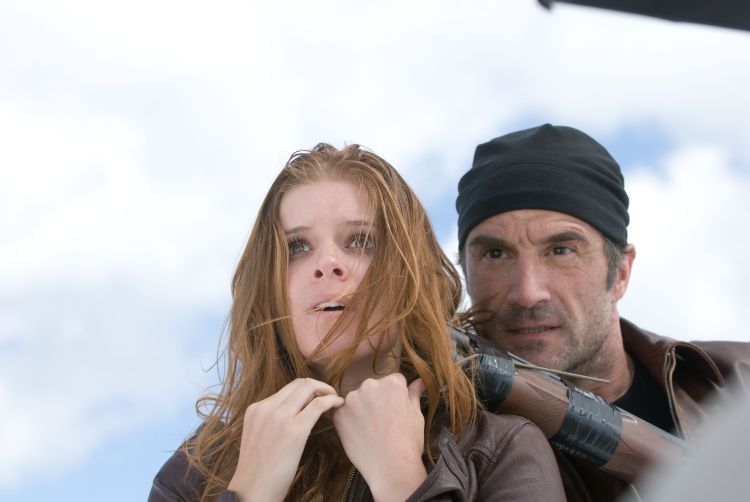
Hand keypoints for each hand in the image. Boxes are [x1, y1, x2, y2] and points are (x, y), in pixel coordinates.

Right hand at [227, 378, 343, 501]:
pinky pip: (318, 405)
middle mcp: (266, 408)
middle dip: (318, 386)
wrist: (252, 491)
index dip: (307, 389)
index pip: (287, 388)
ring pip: (309, 388)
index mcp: (256, 409)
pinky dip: (331, 400)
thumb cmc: (259, 471)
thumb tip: (294, 413)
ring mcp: (279, 418)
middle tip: (330, 396)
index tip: (318, 397)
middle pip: (299, 384)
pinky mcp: (294, 430)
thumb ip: (271, 421)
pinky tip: (338, 405)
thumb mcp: (258, 436)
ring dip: (326, 391)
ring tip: (335, 399)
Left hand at [333, 374, 426, 501]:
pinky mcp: (339, 414)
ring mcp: (352, 399)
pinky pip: (344, 412)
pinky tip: (360, 434)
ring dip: (362, 408)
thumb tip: (420, 381)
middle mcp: (370, 385)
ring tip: (371, 429)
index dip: (395, 397)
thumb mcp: (416, 415)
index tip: (395, 411)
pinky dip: (349, 420)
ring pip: (358, 399)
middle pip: (373, 388)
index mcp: (392, 383)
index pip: (393, 381)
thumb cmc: (408, 442)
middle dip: (377, 399)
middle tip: (383, 422)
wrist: (391, 467)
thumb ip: (414, 394)